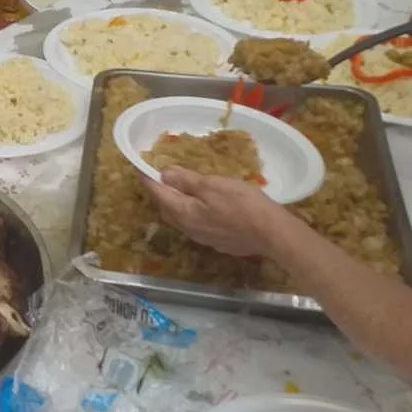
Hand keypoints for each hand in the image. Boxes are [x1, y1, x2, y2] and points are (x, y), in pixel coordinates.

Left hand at [140, 167, 296, 259]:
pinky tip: (205, 208)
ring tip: (181, 192)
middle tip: (160, 179)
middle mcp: (188, 228)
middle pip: (167, 209)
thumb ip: (186, 181)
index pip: (158, 194)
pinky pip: (198, 225)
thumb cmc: (241, 205)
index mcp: (183, 212)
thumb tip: (163, 174)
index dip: (148, 180)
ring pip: (182, 219)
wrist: (271, 234)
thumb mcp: (212, 185)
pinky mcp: (218, 242)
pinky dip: (194, 213)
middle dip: (161, 194)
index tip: (140, 169)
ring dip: (177, 205)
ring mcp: (203, 238)